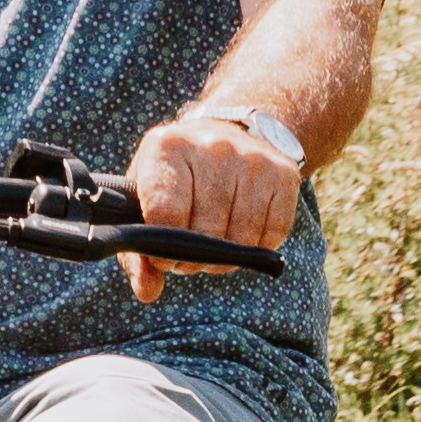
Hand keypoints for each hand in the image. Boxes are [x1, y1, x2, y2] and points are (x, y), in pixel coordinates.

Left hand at [122, 101, 303, 302]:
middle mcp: (211, 147)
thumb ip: (137, 250)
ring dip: (225, 258)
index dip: (163, 249)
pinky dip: (255, 247)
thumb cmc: (178, 176)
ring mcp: (251, 159)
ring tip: (213, 247)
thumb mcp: (145, 199)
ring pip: (240, 238)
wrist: (232, 131)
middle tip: (190, 255)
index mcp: (166, 148)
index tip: (163, 258)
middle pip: (205, 232)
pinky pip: (272, 234)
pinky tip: (240, 235)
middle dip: (195, 258)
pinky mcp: (283, 174)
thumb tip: (147, 290)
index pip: (165, 215)